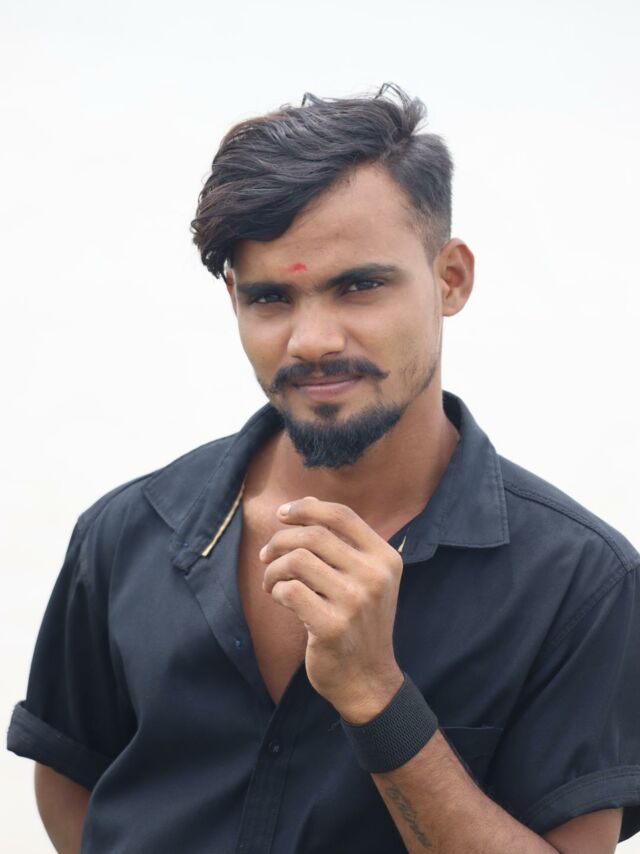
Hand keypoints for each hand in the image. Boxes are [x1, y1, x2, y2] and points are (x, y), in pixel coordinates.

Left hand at [259, 496, 404, 720]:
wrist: (367, 679)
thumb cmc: (358, 622)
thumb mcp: (365, 578)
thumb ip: (341, 542)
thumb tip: (303, 503)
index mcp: (386, 558)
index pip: (342, 516)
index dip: (307, 508)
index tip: (282, 514)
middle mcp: (375, 576)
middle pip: (314, 535)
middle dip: (280, 540)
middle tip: (266, 554)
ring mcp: (355, 602)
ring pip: (297, 560)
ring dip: (274, 568)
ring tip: (272, 581)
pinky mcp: (333, 626)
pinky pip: (290, 590)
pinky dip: (276, 589)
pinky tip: (278, 597)